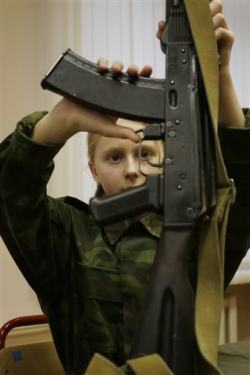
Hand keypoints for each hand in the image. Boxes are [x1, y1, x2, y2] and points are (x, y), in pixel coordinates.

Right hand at [34, 59, 153, 144]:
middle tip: (132, 70)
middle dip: (132, 69)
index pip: (137, 87)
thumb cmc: (88, 124)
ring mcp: (104, 81)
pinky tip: (102, 66)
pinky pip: (100, 64)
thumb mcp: (108, 129)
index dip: (144, 77)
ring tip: (115, 69)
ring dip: (117, 64)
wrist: (68, 117)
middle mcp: (115, 89)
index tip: (147, 69)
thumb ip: (122, 133)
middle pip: (128, 74)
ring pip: (115, 67)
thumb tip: (137, 139)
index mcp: (122, 101)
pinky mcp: (93, 75)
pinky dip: (102, 62)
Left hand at [156, 0, 233, 71]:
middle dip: (206, 10)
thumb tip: (160, 24)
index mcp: (205, 20)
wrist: (206, 75)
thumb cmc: (193, 58)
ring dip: (209, 24)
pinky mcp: (229, 39)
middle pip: (216, 4)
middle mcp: (215, 23)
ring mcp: (224, 29)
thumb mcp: (176, 45)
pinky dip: (215, 34)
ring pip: (219, 17)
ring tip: (201, 33)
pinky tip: (208, 41)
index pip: (205, 5)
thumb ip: (166, 35)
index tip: (190, 7)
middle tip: (197, 20)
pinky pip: (222, 31)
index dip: (199, 5)